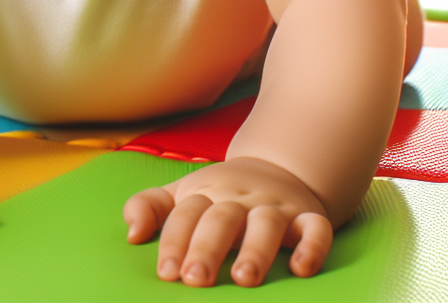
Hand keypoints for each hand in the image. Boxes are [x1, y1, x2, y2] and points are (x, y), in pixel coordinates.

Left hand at [123, 156, 332, 287]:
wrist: (277, 167)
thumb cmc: (219, 194)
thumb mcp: (182, 193)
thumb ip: (150, 207)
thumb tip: (131, 234)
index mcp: (206, 193)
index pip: (186, 213)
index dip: (175, 241)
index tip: (167, 272)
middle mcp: (240, 198)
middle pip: (222, 218)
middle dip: (207, 248)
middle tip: (195, 280)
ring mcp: (275, 206)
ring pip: (267, 222)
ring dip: (255, 248)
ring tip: (244, 278)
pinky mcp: (308, 216)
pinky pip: (316, 228)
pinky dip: (312, 245)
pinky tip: (301, 269)